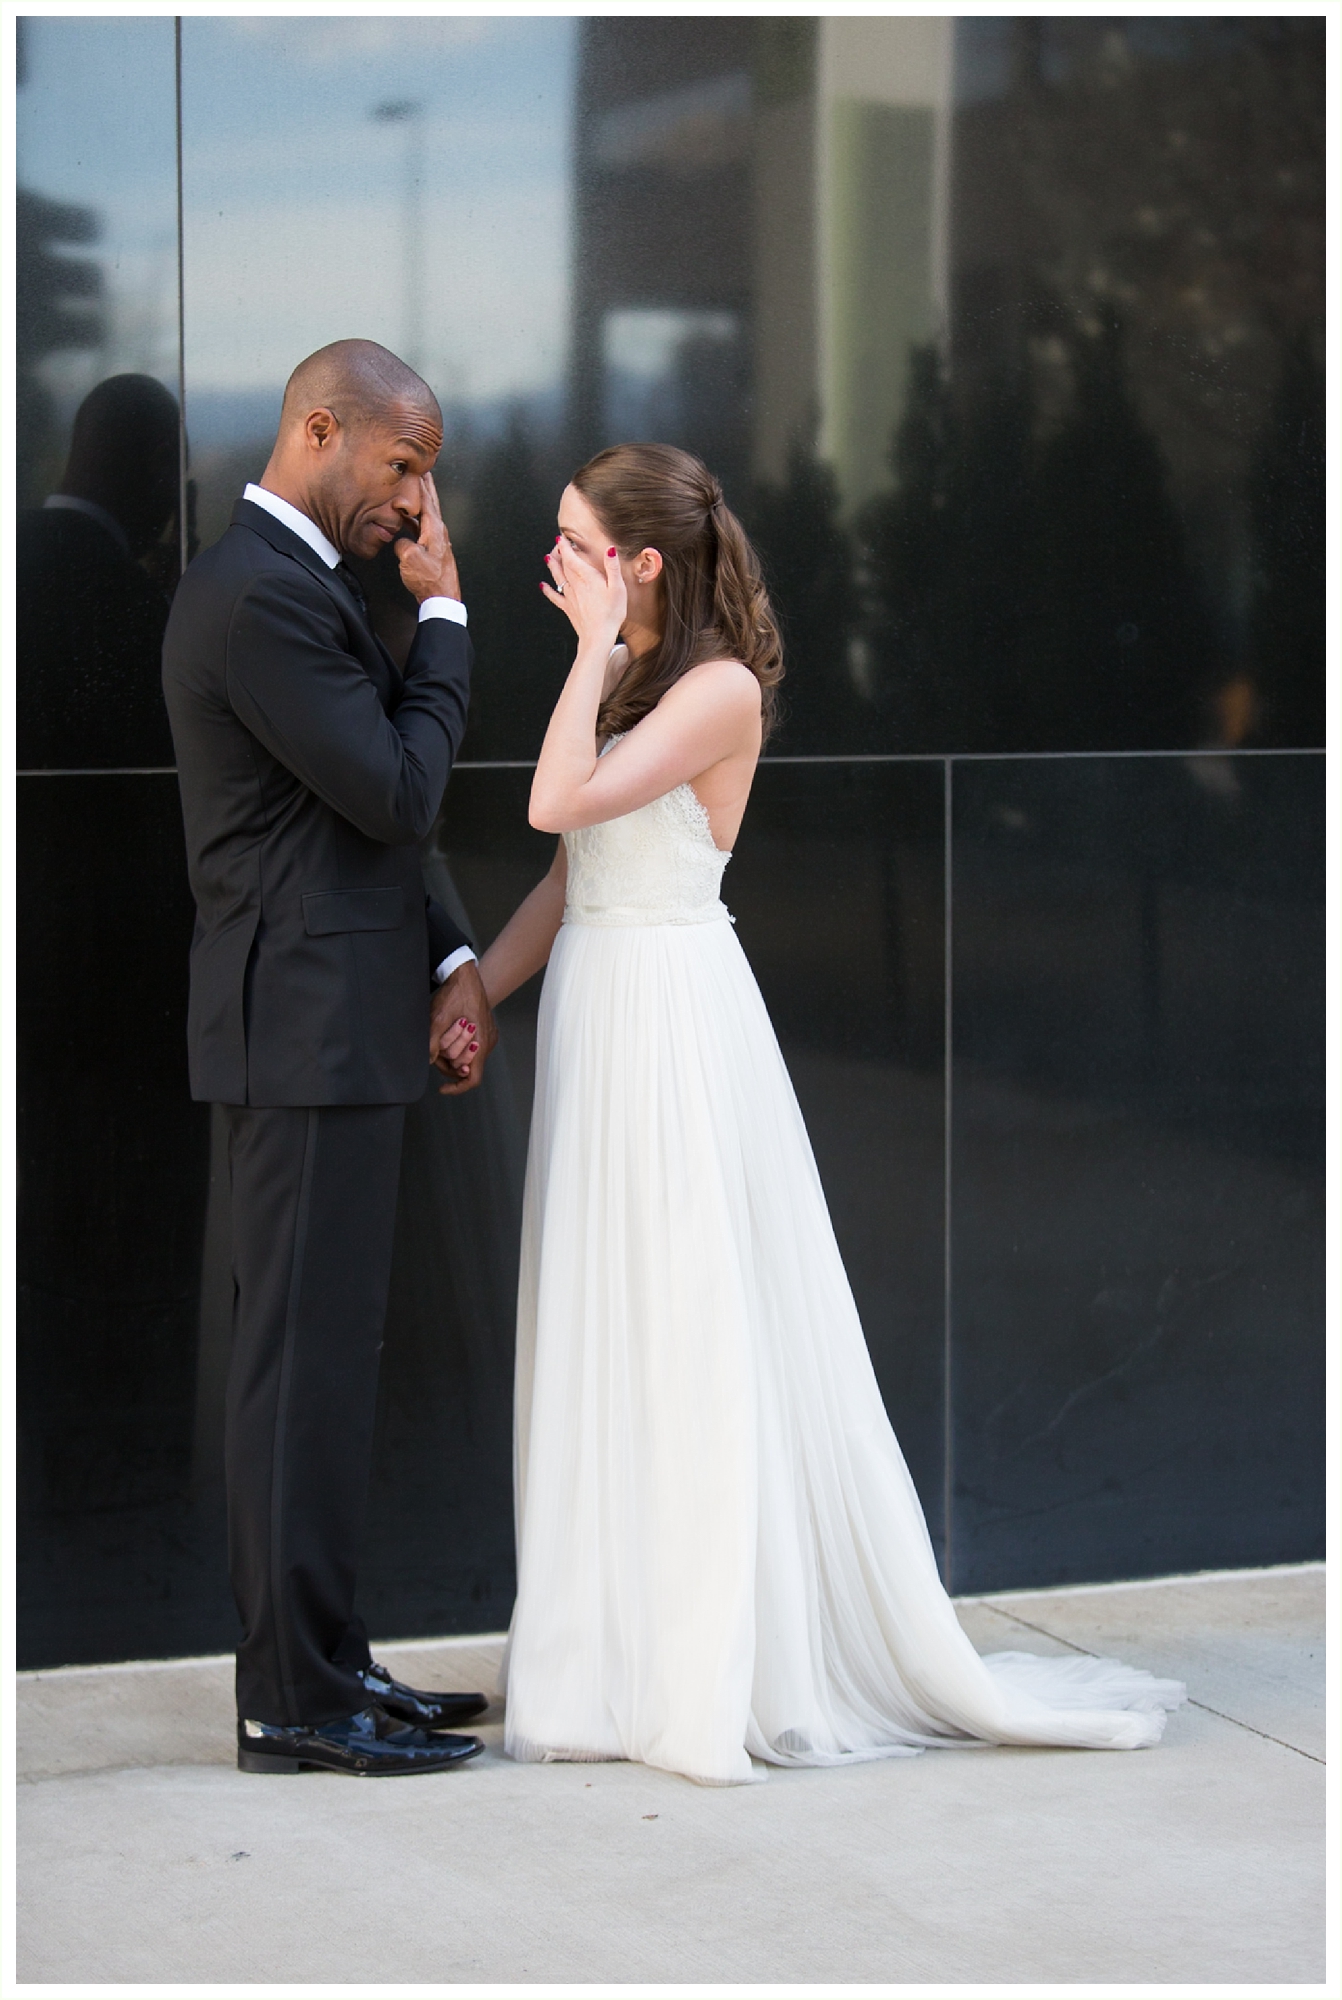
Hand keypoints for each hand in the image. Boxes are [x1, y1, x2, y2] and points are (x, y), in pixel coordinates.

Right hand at [397, 471, 461, 604]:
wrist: (442, 599)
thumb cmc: (430, 580)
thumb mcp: (409, 558)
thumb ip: (402, 543)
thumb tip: (401, 542)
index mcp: (435, 530)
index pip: (427, 500)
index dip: (422, 484)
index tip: (419, 470)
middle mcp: (439, 533)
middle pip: (431, 504)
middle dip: (426, 488)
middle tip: (422, 473)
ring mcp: (437, 542)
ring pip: (426, 517)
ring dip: (419, 504)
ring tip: (412, 494)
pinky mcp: (434, 552)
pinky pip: (423, 530)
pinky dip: (415, 523)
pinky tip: (408, 523)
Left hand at [429, 960, 496, 1095]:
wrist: (465, 974)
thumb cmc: (455, 994)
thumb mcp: (438, 1019)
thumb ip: (433, 1043)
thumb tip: (429, 1061)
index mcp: (480, 1043)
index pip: (472, 1079)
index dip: (457, 1087)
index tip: (443, 1088)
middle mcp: (488, 1042)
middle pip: (466, 1067)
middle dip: (449, 1062)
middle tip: (435, 1050)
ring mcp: (489, 1035)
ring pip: (468, 1056)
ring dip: (453, 1051)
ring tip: (442, 1036)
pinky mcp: (486, 1029)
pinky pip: (472, 1046)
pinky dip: (459, 1044)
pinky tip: (450, 1032)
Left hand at [541, 536, 624, 650]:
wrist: (598, 636)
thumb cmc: (611, 613)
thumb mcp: (618, 588)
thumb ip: (612, 567)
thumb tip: (610, 549)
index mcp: (587, 578)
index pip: (572, 558)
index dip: (565, 547)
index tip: (562, 538)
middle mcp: (575, 585)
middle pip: (563, 565)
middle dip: (559, 553)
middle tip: (557, 544)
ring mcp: (570, 597)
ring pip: (558, 577)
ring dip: (552, 567)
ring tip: (548, 558)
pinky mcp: (568, 608)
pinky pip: (555, 597)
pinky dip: (548, 590)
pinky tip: (542, 585)